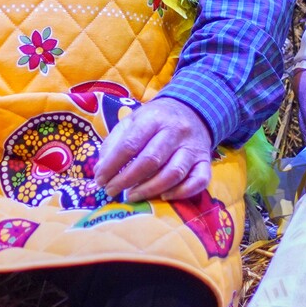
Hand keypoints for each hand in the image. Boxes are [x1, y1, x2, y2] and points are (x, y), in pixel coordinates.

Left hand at [93, 95, 212, 202]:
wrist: (192, 110)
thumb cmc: (155, 120)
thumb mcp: (132, 122)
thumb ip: (114, 143)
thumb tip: (100, 171)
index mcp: (153, 119)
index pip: (130, 144)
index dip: (112, 165)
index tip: (100, 180)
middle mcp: (175, 131)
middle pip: (151, 160)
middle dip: (127, 180)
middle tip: (112, 192)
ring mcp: (193, 147)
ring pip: (174, 173)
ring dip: (150, 189)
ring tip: (132, 196)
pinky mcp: (206, 161)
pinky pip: (199, 181)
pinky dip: (182, 192)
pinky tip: (164, 197)